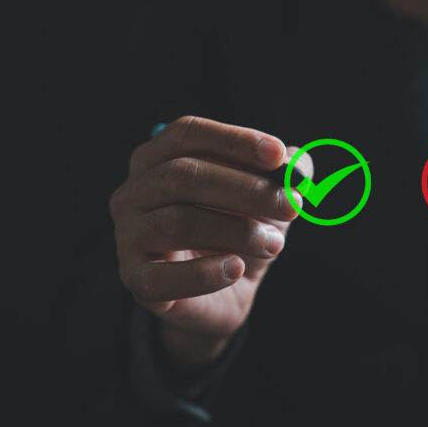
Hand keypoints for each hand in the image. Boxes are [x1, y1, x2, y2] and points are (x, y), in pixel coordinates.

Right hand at [109, 116, 312, 366]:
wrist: (226, 293)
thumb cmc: (240, 231)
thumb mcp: (266, 200)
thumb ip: (281, 177)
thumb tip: (299, 161)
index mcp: (158, 158)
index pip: (188, 134)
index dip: (234, 141)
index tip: (278, 155)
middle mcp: (133, 191)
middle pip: (182, 175)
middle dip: (245, 189)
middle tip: (292, 204)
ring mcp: (128, 236)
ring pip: (178, 222)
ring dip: (237, 231)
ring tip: (276, 245)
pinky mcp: (136, 280)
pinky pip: (166, 276)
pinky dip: (207, 273)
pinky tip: (237, 269)